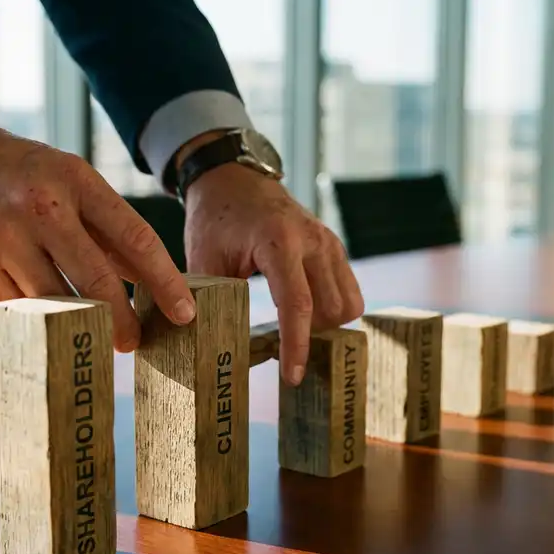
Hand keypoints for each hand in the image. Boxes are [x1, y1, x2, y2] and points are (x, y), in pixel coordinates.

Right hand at [0, 78, 195, 351]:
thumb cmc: (5, 167)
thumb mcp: (60, 176)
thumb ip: (101, 226)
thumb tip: (145, 275)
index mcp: (74, 179)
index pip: (136, 239)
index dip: (165, 283)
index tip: (185, 313)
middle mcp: (40, 207)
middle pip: (98, 284)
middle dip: (124, 323)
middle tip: (135, 344)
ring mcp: (1, 237)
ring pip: (56, 304)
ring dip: (81, 331)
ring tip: (96, 342)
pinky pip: (15, 310)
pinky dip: (36, 321)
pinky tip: (47, 327)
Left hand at [181, 157, 363, 385]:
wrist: (233, 178)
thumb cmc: (215, 219)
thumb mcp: (204, 259)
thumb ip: (213, 301)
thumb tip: (216, 348)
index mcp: (278, 241)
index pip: (297, 304)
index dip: (296, 345)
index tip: (293, 376)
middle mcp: (313, 240)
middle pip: (331, 309)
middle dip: (311, 337)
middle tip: (282, 350)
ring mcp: (329, 242)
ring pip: (348, 304)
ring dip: (326, 326)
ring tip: (294, 330)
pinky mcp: (335, 247)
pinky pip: (349, 291)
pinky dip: (333, 310)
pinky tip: (306, 314)